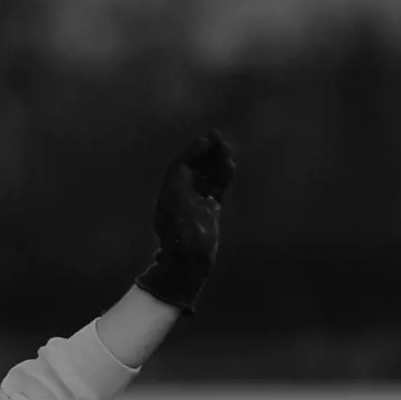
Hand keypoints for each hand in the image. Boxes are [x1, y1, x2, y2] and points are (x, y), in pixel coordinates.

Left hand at [133, 131, 236, 310]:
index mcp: (170, 191)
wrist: (188, 260)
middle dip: (208, 153)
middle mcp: (182, 195)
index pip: (182, 164)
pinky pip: (217, 188)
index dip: (194, 151)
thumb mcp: (175, 199)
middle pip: (196, 167)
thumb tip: (190, 157)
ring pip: (208, 176)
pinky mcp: (209, 210)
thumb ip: (182, 172)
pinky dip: (223, 176)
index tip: (208, 139)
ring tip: (228, 150)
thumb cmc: (180, 231)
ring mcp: (197, 203)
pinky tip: (230, 166)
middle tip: (220, 140)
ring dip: (217, 162)